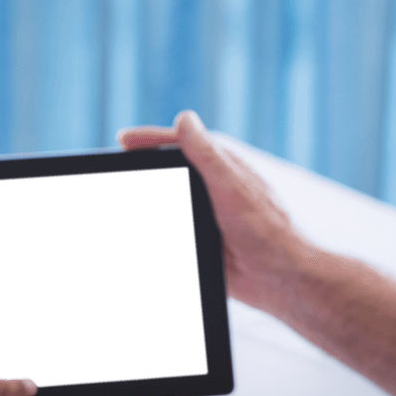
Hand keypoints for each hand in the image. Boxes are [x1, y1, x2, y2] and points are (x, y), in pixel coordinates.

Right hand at [119, 110, 309, 318]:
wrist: (278, 277)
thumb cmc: (266, 229)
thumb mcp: (231, 185)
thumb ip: (207, 154)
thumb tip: (184, 118)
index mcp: (220, 164)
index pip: (178, 143)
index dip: (149, 140)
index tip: (123, 139)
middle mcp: (212, 184)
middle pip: (169, 169)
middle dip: (143, 168)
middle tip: (116, 169)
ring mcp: (205, 211)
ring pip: (168, 199)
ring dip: (148, 199)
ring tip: (122, 197)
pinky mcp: (202, 237)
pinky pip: (172, 228)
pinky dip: (155, 228)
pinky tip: (138, 231)